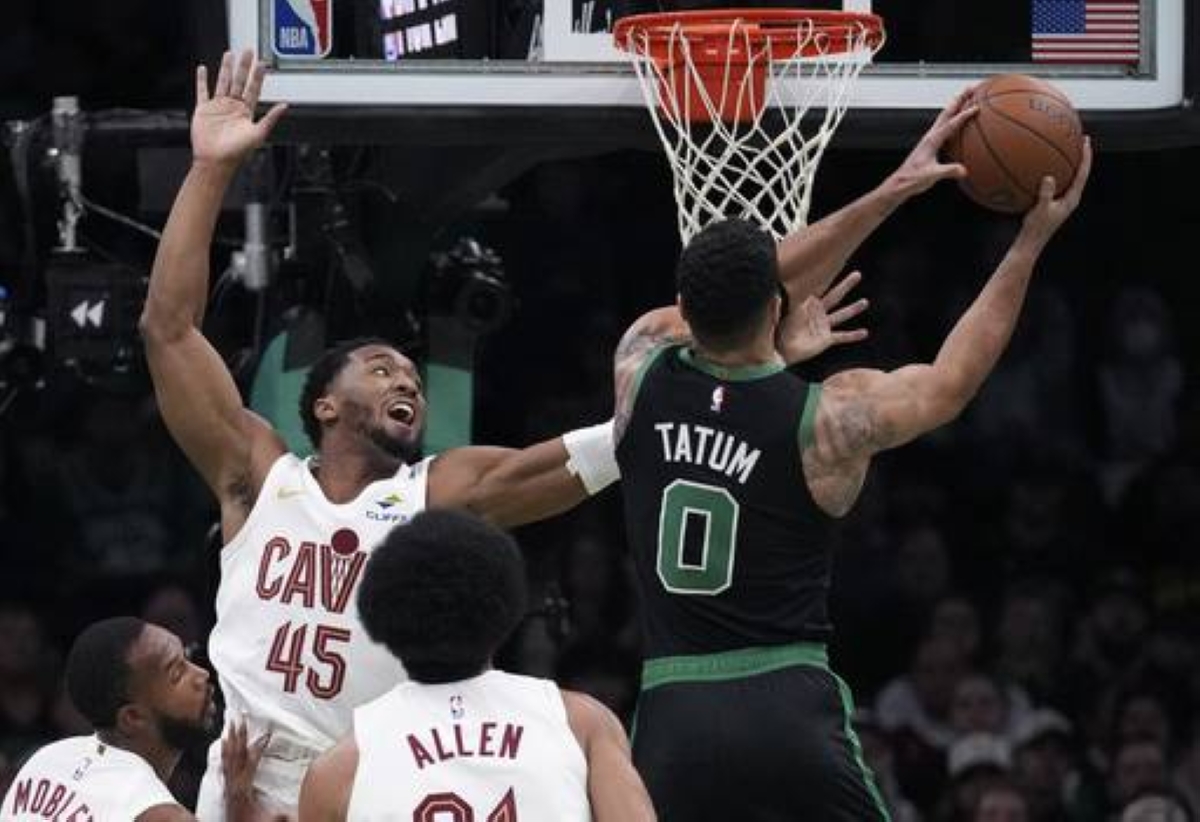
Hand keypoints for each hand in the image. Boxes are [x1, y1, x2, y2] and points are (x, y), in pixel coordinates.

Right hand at [192, 50, 287, 167]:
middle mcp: (233, 107)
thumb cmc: (237, 152)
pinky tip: (203, 69)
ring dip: (226, 68)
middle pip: (239, 81)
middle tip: (248, 51)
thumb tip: (285, 106)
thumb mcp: (258, 133)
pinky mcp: (203, 110)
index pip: (253, 89)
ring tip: (229, 54)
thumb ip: (270, 118)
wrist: (216, 161)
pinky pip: (202, 91)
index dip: (258, 76)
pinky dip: (202, 80)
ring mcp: (218, 107)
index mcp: (246, 112)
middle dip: (243, 66)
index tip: (262, 63)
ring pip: (223, 82)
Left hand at [221, 719, 287, 820]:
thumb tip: (291, 810)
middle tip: (239, 719)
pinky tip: (224, 744)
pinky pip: (224, 765)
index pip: (251, 762)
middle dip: (238, 736)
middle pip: (235, 755)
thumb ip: (280, 816)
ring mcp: (228, 784)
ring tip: (230, 725)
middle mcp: (234, 783)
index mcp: (244, 788)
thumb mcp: (269, 820)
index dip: (258, 747)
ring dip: (229, 741)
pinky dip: (224, 752)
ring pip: (228, 758)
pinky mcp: (227, 786)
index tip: (266, 734)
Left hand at [776, 270, 868, 363]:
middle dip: (846, 285)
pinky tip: (864, 333)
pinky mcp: (826, 339)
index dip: (828, 277)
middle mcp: (818, 312)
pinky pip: (842, 336)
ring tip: (865, 302)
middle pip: (835, 296)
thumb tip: (779, 287)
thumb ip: (786, 299)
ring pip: (842, 314)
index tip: (836, 263)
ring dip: (854, 308)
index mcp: (807, 304)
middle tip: (857, 274)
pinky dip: (853, 335)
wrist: (780, 351)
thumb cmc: (780, 330)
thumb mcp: (785, 311)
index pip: (820, 287)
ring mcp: (823, 325)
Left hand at [885, 86, 978, 198]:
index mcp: (931, 141)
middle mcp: (930, 137)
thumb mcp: (932, 176)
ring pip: (945, 117)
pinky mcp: (930, 145)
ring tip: (967, 97)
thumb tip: (964, 170)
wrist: (900, 184)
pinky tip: (959, 122)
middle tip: (972, 88)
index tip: (977, 107)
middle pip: (947, 112)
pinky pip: (945, 127)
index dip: (964, 115)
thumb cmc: (912, 179)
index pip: (951, 124)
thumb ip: (948, 171)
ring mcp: (930, 140)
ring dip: (956, 105)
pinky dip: (954, 119)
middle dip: (960, 98)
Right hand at [1021, 136, 1092, 244]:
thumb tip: (1049, 178)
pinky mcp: (1053, 202)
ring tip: (1066, 148)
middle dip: (1081, 155)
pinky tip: (1042, 166)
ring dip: (1069, 162)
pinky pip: (1056, 182)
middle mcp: (1070, 198)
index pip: (1083, 174)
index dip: (1086, 157)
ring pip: (1069, 177)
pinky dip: (1054, 171)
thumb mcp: (1040, 211)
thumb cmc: (1036, 229)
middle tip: (1081, 139)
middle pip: (1080, 172)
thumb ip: (1046, 194)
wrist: (1030, 242)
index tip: (1085, 142)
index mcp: (1072, 199)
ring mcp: (1062, 200)